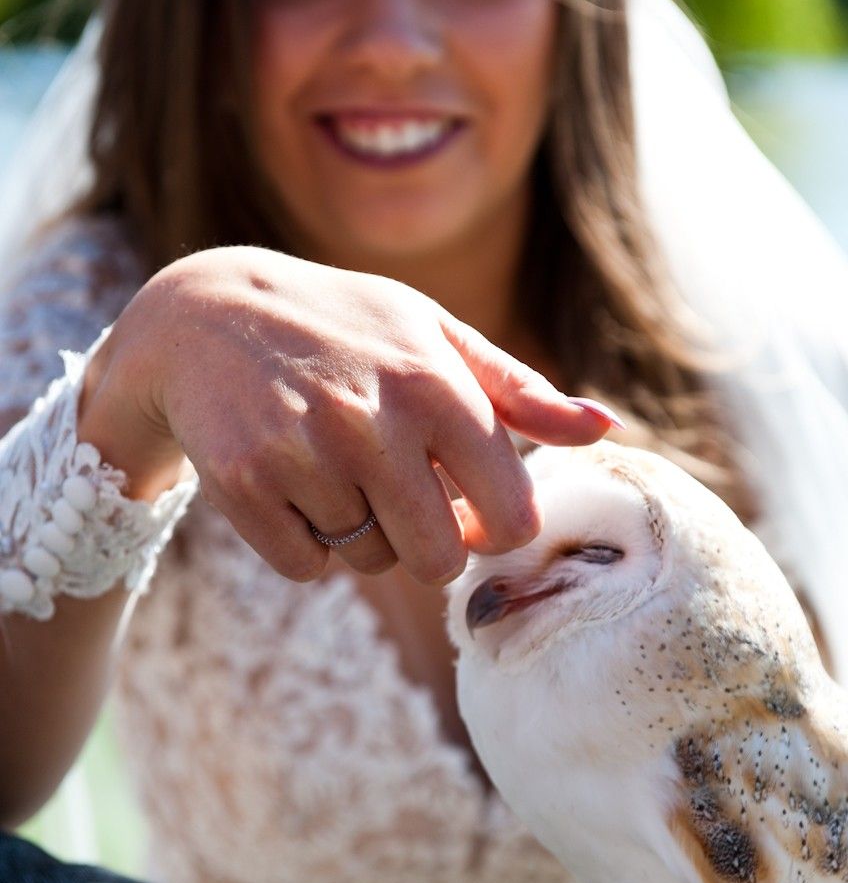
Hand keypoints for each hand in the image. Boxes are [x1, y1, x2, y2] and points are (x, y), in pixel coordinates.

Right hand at [79, 247, 617, 584]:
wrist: (206, 315)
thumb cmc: (346, 328)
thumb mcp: (434, 336)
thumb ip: (521, 394)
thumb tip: (606, 428)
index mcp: (437, 385)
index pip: (510, 515)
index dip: (495, 529)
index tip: (469, 509)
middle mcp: (373, 420)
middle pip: (437, 560)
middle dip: (426, 543)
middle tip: (397, 498)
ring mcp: (303, 454)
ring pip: (369, 563)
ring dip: (361, 535)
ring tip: (334, 470)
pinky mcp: (243, 484)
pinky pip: (305, 567)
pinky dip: (305, 544)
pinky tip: (291, 487)